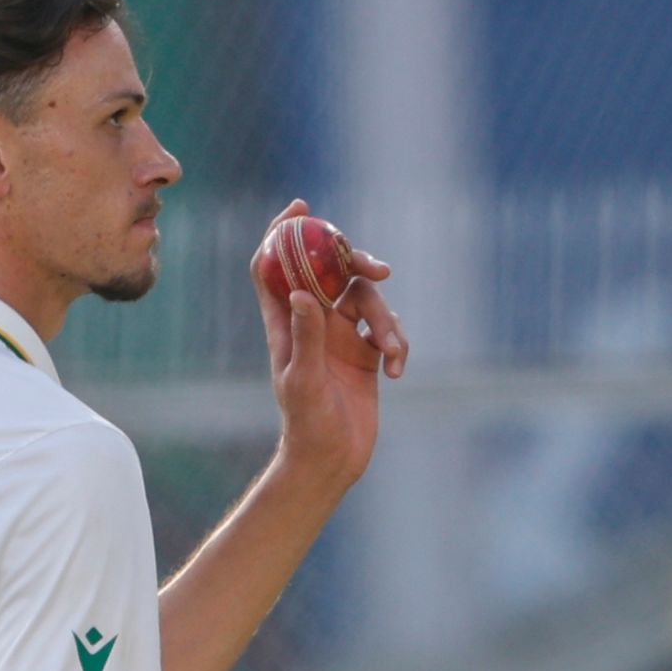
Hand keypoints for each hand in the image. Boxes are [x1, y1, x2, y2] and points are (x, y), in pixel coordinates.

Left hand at [250, 198, 408, 491]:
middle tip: (379, 269)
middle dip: (356, 263)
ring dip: (387, 321)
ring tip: (392, 354)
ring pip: (368, 300)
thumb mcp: (304, 380)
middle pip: (331, 270)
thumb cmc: (307, 426)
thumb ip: (306, 336)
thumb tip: (301, 292)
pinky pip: (387, 331)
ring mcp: (340, 337)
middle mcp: (312, 323)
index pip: (274, 266)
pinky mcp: (366, 355)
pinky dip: (397, 345)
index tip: (302, 209)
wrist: (331, 462)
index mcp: (285, 323)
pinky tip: (397, 372)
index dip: (283, 233)